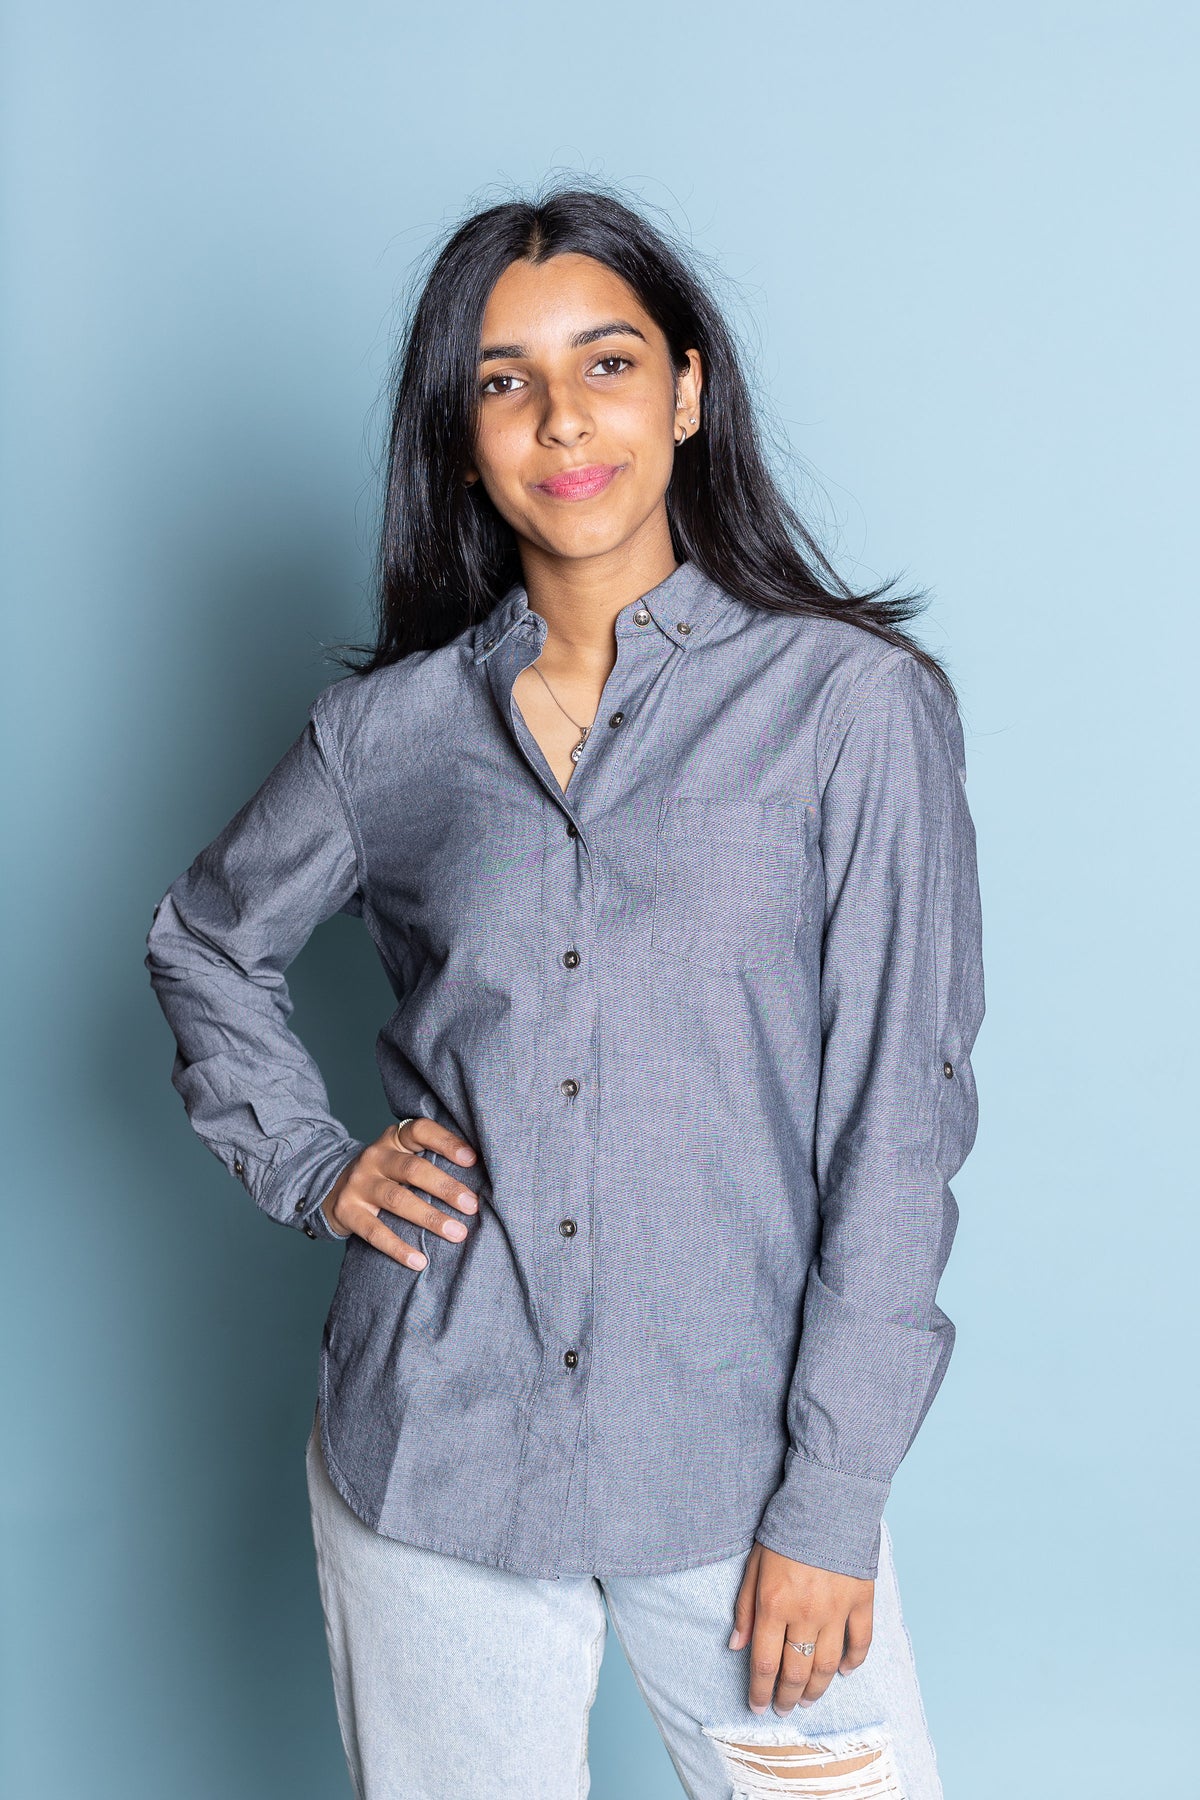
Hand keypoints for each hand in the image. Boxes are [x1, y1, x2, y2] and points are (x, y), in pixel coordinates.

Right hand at [319, 1118, 479, 1267]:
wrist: (330, 1189)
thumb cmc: (383, 1175)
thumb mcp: (400, 1157)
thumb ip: (428, 1159)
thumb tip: (478, 1178)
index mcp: (393, 1140)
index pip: (420, 1131)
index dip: (446, 1142)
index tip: (472, 1159)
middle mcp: (374, 1157)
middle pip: (412, 1169)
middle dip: (445, 1187)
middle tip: (472, 1206)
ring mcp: (358, 1183)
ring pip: (397, 1200)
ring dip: (430, 1218)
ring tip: (457, 1233)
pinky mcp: (346, 1210)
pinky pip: (375, 1231)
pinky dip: (398, 1248)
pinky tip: (419, 1261)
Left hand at [730, 1541, 873, 1714]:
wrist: (826, 1501)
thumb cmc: (784, 1532)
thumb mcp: (754, 1565)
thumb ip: (745, 1608)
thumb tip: (736, 1646)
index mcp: (774, 1605)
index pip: (765, 1663)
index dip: (759, 1691)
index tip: (756, 1706)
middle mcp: (806, 1614)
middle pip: (796, 1671)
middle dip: (786, 1697)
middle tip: (782, 1710)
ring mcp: (837, 1609)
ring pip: (827, 1665)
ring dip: (816, 1689)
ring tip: (806, 1700)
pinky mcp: (861, 1600)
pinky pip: (860, 1641)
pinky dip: (853, 1661)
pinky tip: (843, 1672)